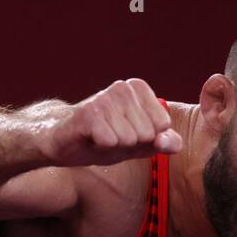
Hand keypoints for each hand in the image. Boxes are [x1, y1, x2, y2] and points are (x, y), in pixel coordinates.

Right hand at [36, 79, 181, 167]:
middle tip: (110, 138)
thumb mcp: (139, 144)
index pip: (163, 126)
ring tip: (99, 138)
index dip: (146, 139)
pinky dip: (101, 148)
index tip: (127, 134)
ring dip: (113, 146)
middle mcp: (123, 88)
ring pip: (129, 139)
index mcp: (139, 89)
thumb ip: (163, 143)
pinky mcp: (88, 112)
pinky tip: (89, 139)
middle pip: (147, 134)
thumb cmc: (104, 140)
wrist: (63, 140)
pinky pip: (110, 141)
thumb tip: (172, 142)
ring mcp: (105, 97)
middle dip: (130, 144)